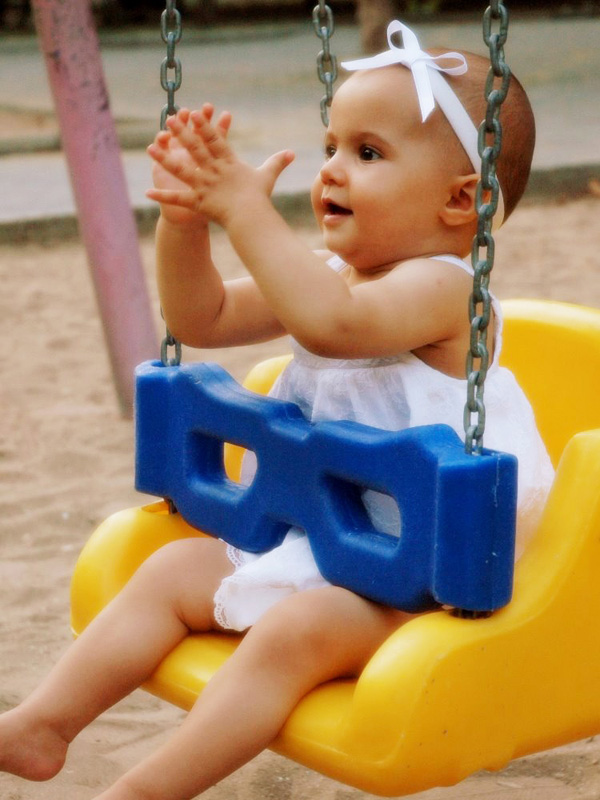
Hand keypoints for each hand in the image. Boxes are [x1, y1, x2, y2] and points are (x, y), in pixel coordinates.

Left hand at [147, 106, 293, 227]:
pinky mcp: (199, 202)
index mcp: (228, 163)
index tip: (194, 112)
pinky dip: (163, 196)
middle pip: (195, 148)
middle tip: (169, 118)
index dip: (204, 126)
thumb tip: (292, 152)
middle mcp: (214, 171)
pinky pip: (178, 199)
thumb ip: (277, 162)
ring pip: (182, 169)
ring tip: (150, 148)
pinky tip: (147, 192)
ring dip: (165, 158)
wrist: (253, 219)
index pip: (215, 140)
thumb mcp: (267, 176)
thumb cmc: (259, 198)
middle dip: (181, 133)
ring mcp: (205, 186)